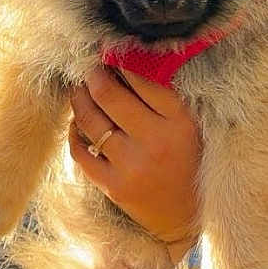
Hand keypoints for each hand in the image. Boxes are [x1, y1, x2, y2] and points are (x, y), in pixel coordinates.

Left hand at [68, 66, 200, 261]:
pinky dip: (75, 133)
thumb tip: (133, 60)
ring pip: (91, 120)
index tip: (113, 51)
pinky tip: (77, 123)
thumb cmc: (191, 162)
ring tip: (79, 88)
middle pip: (110, 95)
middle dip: (94, 75)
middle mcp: (156, 141)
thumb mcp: (193, 126)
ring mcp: (133, 165)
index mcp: (181, 121)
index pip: (143, 79)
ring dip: (80, 98)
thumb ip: (169, 98)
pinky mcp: (114, 186)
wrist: (188, 217)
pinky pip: (82, 152)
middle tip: (91, 67)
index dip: (123, 60)